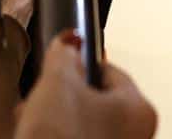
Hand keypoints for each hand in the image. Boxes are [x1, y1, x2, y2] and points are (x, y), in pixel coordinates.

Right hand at [15, 36, 156, 138]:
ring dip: (56, 119)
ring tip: (31, 120)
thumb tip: (68, 42)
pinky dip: (58, 137)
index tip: (62, 63)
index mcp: (140, 110)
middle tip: (41, 96)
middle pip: (95, 100)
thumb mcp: (58, 81)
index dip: (79, 64)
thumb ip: (64, 54)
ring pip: (83, 125)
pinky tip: (36, 137)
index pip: (110, 70)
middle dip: (63, 96)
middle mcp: (137, 136)